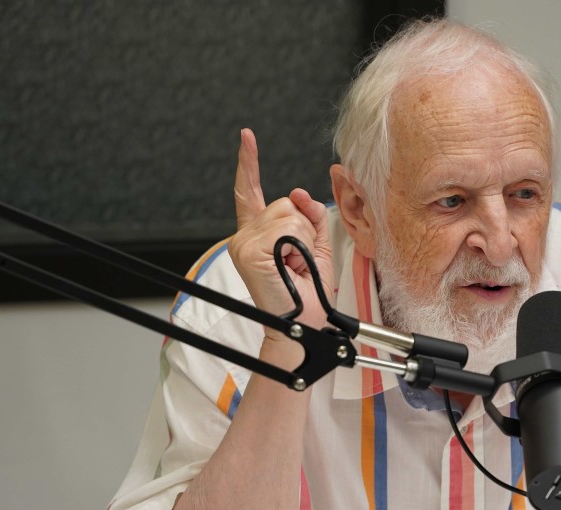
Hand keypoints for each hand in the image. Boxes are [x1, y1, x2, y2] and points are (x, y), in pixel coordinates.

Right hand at [229, 128, 333, 335]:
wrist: (304, 322)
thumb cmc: (309, 294)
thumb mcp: (316, 247)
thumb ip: (310, 216)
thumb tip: (300, 194)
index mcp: (256, 234)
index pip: (249, 191)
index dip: (247, 163)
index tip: (246, 137)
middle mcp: (244, 236)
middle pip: (284, 203)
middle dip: (303, 228)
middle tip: (299, 260)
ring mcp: (244, 243)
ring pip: (288, 215)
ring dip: (303, 239)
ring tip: (295, 266)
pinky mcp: (249, 249)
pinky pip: (287, 228)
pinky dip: (298, 246)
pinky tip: (288, 265)